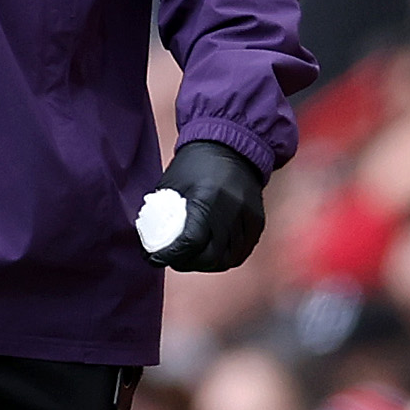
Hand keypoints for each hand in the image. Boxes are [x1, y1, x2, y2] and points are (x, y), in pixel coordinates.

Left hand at [145, 138, 266, 271]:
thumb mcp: (172, 185)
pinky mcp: (257, 221)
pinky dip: (225, 258)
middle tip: (173, 259)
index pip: (189, 241)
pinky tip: (211, 253)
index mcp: (206, 198)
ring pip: (227, 259)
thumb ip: (164, 213)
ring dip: (206, 263)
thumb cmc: (195, 164)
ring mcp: (247, 217)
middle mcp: (231, 210)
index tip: (155, 259)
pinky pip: (242, 251)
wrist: (232, 146)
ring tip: (191, 258)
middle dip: (187, 263)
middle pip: (210, 256)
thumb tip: (151, 241)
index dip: (170, 256)